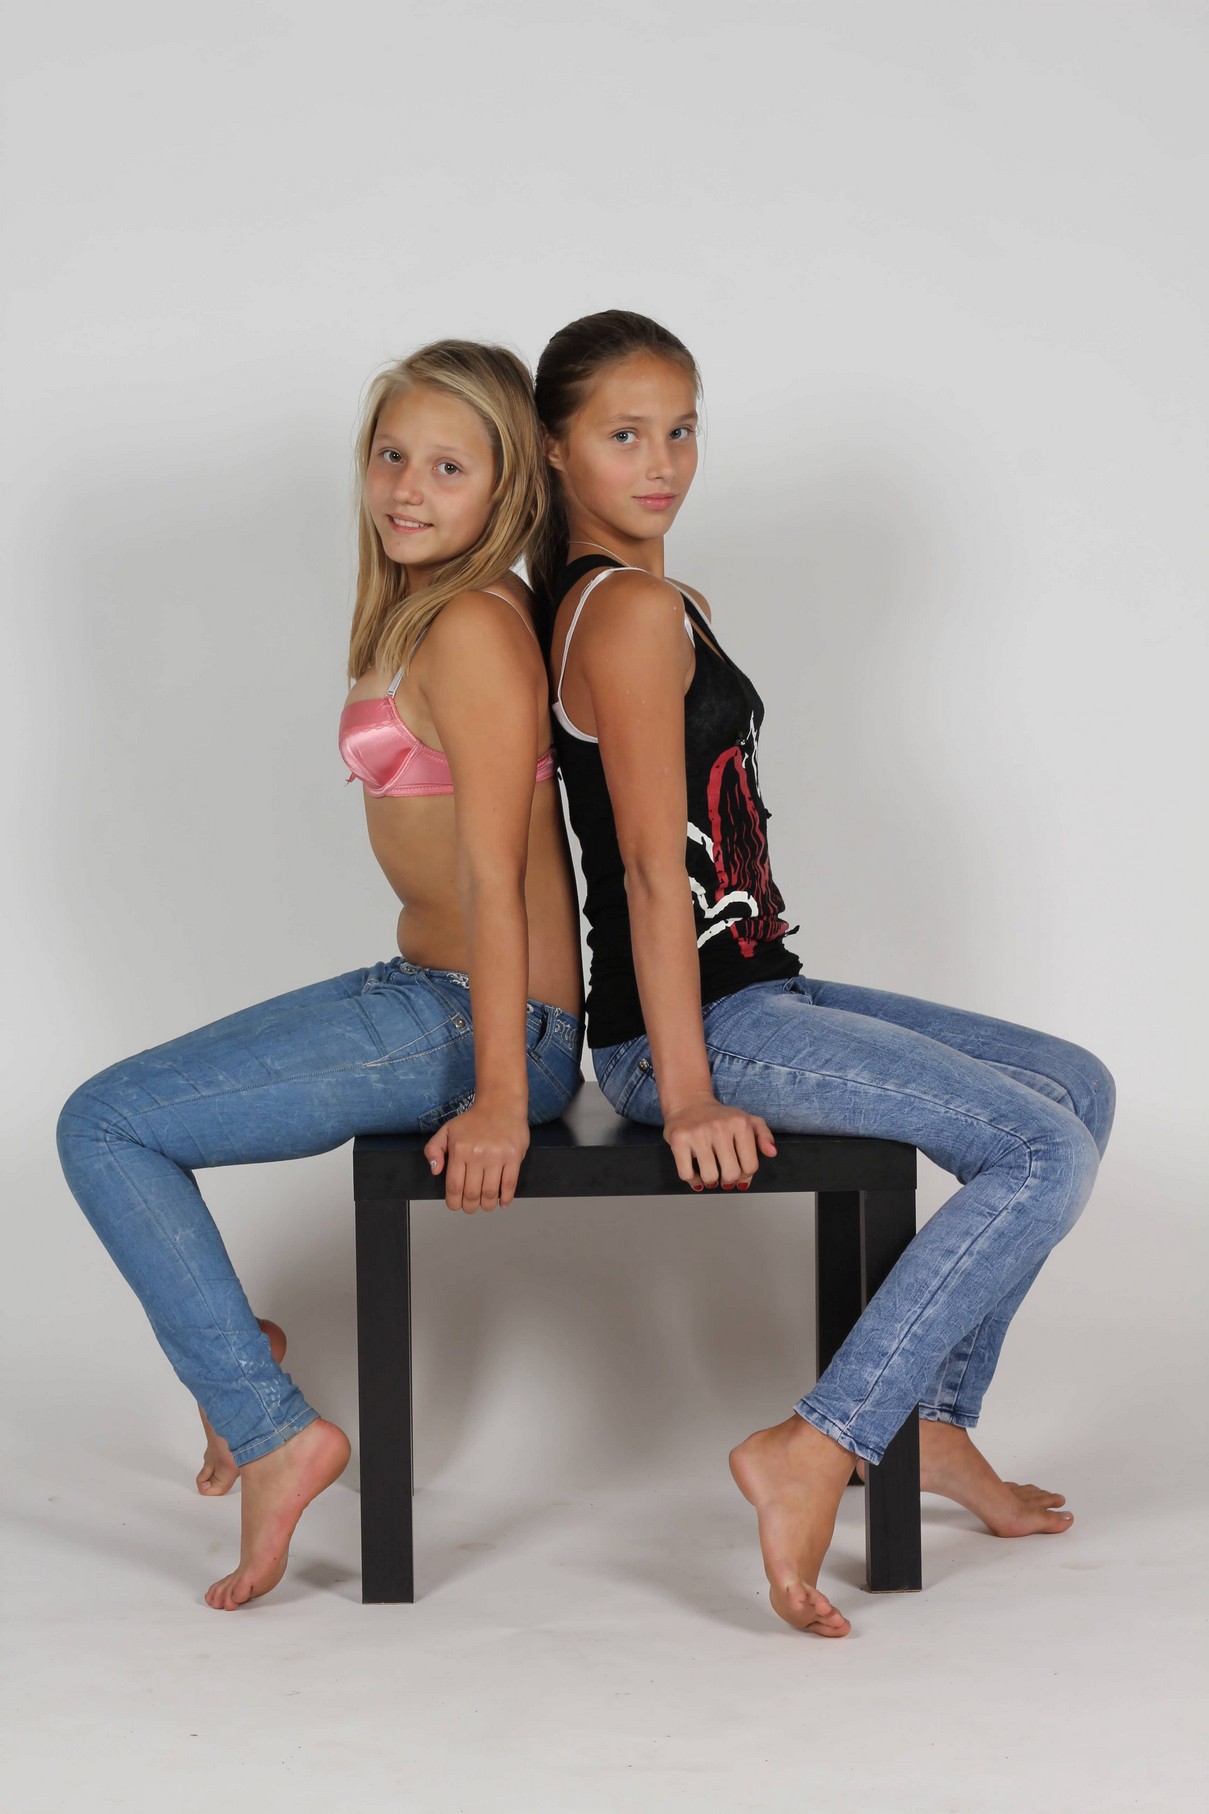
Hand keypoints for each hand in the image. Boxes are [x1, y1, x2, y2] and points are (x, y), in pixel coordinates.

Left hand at [423, 1099, 529, 1212]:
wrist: (500, 1104)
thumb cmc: (474, 1119)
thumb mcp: (447, 1130)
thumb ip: (433, 1149)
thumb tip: (435, 1170)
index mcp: (459, 1150)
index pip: (454, 1186)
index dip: (454, 1202)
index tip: (456, 1205)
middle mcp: (477, 1155)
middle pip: (472, 1193)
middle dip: (469, 1206)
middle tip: (470, 1207)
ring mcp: (497, 1156)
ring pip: (490, 1193)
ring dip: (487, 1205)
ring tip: (485, 1205)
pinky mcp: (514, 1156)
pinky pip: (509, 1184)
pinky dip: (506, 1198)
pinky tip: (502, 1202)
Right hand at [662, 1092, 776, 1190]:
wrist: (689, 1103)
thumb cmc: (720, 1117)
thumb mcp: (748, 1120)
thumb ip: (764, 1135)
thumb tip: (772, 1152)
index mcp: (740, 1123)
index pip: (750, 1166)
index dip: (745, 1175)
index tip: (739, 1171)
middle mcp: (720, 1127)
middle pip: (731, 1174)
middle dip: (728, 1180)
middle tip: (724, 1174)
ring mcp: (698, 1133)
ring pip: (709, 1177)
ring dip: (710, 1181)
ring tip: (710, 1173)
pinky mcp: (679, 1139)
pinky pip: (687, 1174)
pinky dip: (693, 1180)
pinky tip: (696, 1173)